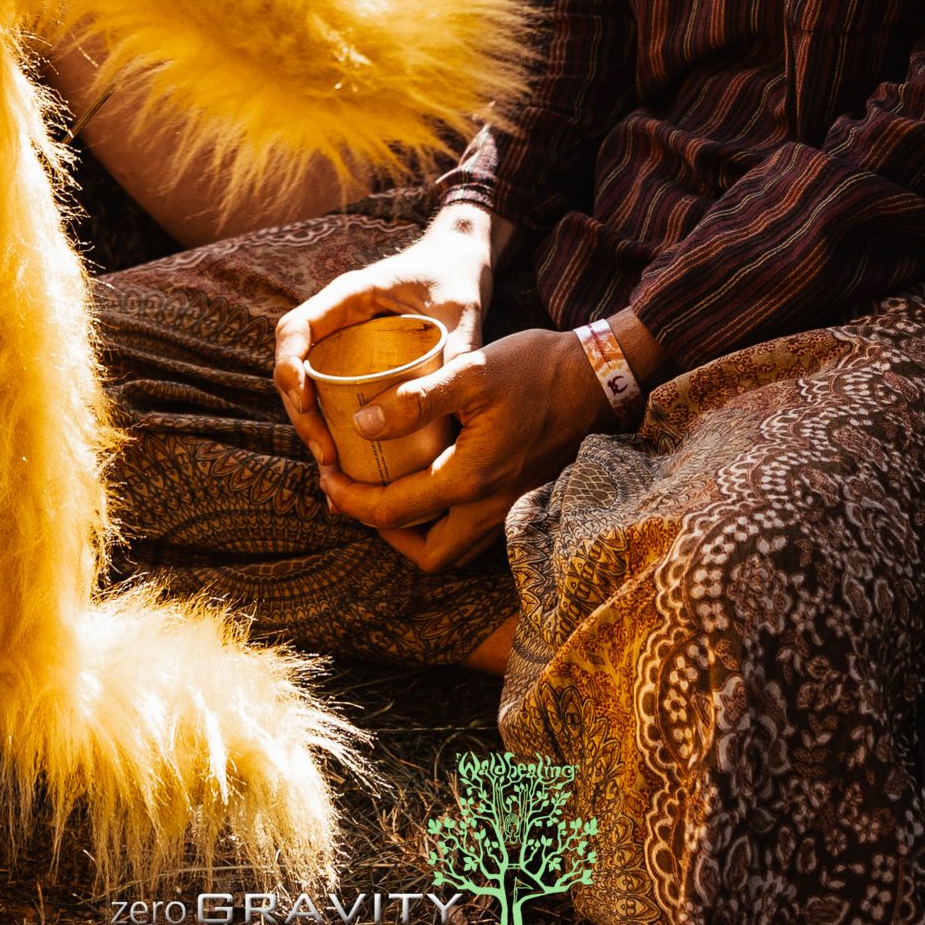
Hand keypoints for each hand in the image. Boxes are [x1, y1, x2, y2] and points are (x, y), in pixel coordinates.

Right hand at [273, 210, 495, 477]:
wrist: (458, 263)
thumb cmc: (455, 278)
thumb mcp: (459, 312)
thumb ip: (458, 352)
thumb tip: (454, 406)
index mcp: (348, 296)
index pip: (296, 327)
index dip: (289, 364)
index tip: (304, 402)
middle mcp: (335, 317)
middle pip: (295, 364)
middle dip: (300, 411)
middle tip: (324, 453)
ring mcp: (341, 339)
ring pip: (306, 383)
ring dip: (309, 422)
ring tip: (332, 463)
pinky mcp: (354, 358)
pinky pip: (327, 389)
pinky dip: (327, 420)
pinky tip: (343, 455)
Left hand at [315, 326, 611, 571]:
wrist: (598, 377)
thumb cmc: (534, 369)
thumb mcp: (470, 373)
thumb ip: (416, 402)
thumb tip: (362, 424)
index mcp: (470, 479)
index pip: (394, 512)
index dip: (351, 500)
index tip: (325, 476)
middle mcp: (491, 508)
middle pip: (426, 555)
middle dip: (381, 531)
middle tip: (352, 494)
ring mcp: (509, 508)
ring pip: (452, 549)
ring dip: (412, 532)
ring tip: (381, 491)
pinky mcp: (520, 499)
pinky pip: (472, 531)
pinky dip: (440, 521)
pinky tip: (424, 481)